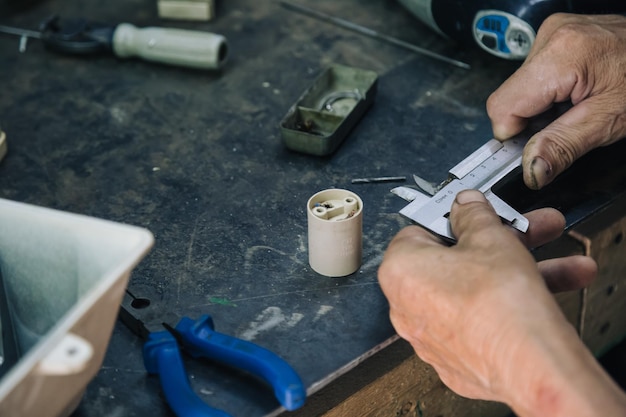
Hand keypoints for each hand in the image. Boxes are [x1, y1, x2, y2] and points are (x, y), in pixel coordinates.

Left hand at [377, 191, 625, 415]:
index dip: (455, 219)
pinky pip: (481, 321)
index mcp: (400, 271)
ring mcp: (432, 337)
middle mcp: (407, 307)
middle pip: (455, 262)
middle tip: (529, 231)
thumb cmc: (500, 303)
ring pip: (475, 291)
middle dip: (500, 244)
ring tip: (564, 266)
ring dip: (518, 273)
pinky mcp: (458, 359)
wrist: (529, 364)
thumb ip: (474, 214)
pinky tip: (548, 296)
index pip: (420, 232)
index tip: (480, 214)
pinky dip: (509, 306)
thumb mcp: (490, 238)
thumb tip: (466, 205)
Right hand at [487, 13, 625, 189]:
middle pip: (509, 97)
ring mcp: (553, 32)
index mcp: (560, 56)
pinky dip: (549, 91)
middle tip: (567, 123)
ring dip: (541, 105)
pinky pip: (533, 74)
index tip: (537, 146)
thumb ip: (563, 145)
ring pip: (519, 88)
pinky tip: (574, 92)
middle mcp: (551, 37)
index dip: (516, 134)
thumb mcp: (608, 121)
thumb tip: (532, 169)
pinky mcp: (557, 35)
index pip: (503, 107)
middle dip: (532, 119)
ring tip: (575, 104)